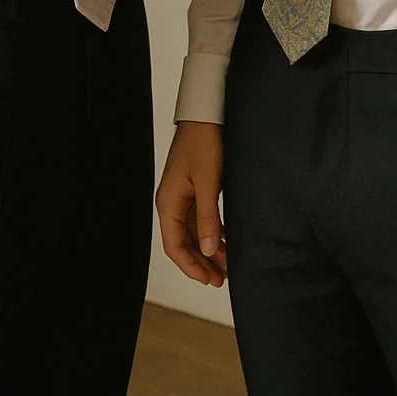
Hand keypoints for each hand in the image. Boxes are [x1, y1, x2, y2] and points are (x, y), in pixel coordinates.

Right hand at [156, 122, 226, 287]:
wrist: (206, 115)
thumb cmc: (205, 144)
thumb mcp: (208, 182)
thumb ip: (207, 217)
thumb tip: (207, 252)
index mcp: (168, 202)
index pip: (174, 245)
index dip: (191, 266)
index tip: (209, 280)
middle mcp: (172, 202)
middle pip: (183, 242)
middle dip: (201, 263)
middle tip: (222, 280)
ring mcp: (182, 196)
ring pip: (193, 232)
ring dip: (208, 250)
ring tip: (227, 265)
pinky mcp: (193, 189)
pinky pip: (199, 219)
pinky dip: (211, 233)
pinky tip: (225, 241)